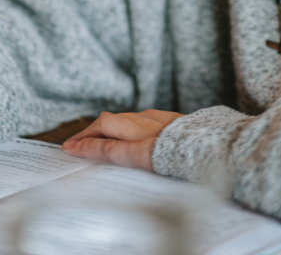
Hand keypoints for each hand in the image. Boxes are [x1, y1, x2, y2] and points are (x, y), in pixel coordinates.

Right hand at [61, 109, 182, 171]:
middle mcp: (144, 127)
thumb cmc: (183, 159)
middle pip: (109, 124)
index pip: (103, 142)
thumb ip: (115, 153)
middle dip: (90, 132)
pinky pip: (143, 118)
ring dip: (108, 127)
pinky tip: (131, 129)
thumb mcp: (143, 161)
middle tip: (76, 141)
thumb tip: (88, 147)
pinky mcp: (172, 119)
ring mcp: (158, 121)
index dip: (84, 145)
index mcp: (137, 141)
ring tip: (98, 136)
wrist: (212, 145)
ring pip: (125, 119)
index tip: (67, 148)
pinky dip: (129, 124)